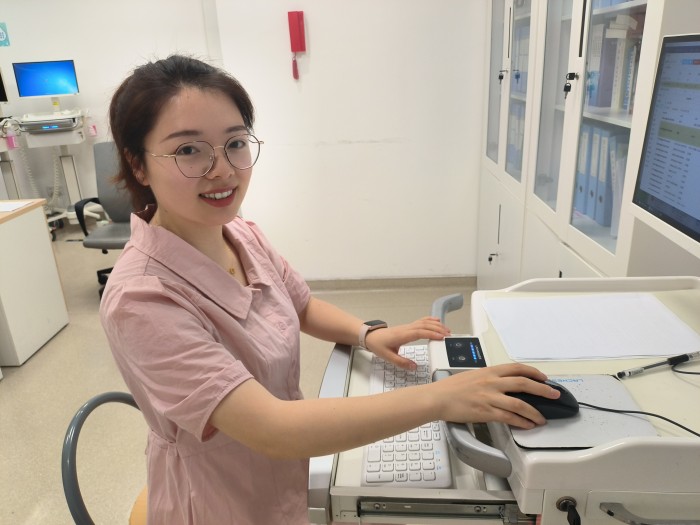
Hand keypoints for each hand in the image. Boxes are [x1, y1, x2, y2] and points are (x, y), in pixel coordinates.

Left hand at [364, 316, 450, 369]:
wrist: (371, 336)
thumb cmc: (379, 345)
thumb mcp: (388, 357)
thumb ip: (401, 362)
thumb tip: (414, 367)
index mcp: (402, 336)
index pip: (419, 332)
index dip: (431, 334)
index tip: (441, 337)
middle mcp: (407, 329)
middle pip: (425, 326)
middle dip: (438, 329)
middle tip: (449, 335)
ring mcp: (408, 326)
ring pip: (424, 322)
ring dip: (436, 325)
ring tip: (447, 330)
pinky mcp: (408, 326)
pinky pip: (421, 321)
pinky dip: (430, 320)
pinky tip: (437, 320)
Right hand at [432, 364, 559, 427]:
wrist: (438, 398)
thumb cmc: (450, 388)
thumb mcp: (472, 375)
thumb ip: (488, 379)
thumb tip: (501, 384)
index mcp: (489, 371)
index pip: (517, 368)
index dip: (533, 372)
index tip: (543, 378)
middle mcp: (492, 382)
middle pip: (524, 383)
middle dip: (543, 390)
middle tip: (554, 395)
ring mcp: (490, 397)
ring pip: (520, 403)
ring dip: (535, 412)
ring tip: (542, 418)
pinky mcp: (486, 412)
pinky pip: (509, 417)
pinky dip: (521, 422)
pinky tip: (527, 425)